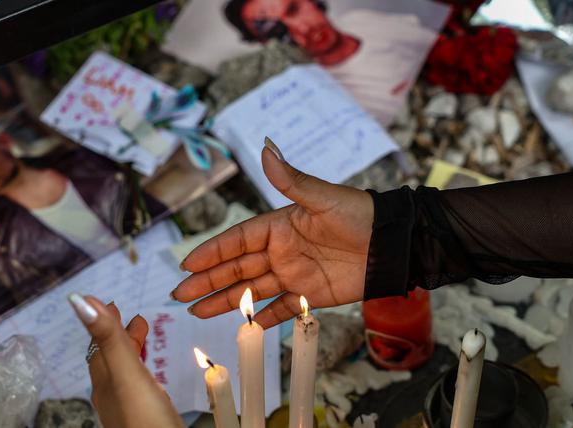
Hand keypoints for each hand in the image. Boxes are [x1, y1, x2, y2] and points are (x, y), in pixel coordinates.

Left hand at [69, 294, 182, 427]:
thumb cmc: (145, 423)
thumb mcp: (127, 373)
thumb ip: (108, 338)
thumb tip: (78, 300)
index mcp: (105, 381)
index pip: (100, 344)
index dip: (105, 321)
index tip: (114, 302)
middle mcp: (112, 395)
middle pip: (111, 358)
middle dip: (120, 335)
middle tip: (133, 317)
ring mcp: (128, 411)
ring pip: (124, 375)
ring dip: (131, 353)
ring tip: (144, 339)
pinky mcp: (144, 422)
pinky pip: (138, 391)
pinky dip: (142, 374)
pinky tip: (152, 382)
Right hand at [172, 138, 373, 327]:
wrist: (393, 244)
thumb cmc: (361, 214)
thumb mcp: (323, 197)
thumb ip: (291, 180)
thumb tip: (266, 147)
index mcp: (279, 225)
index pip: (236, 241)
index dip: (211, 252)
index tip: (187, 264)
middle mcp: (281, 251)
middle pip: (236, 268)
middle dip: (206, 281)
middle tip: (179, 294)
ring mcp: (294, 274)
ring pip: (251, 291)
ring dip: (224, 301)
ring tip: (196, 311)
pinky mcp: (310, 295)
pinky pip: (281, 309)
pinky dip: (262, 318)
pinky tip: (243, 327)